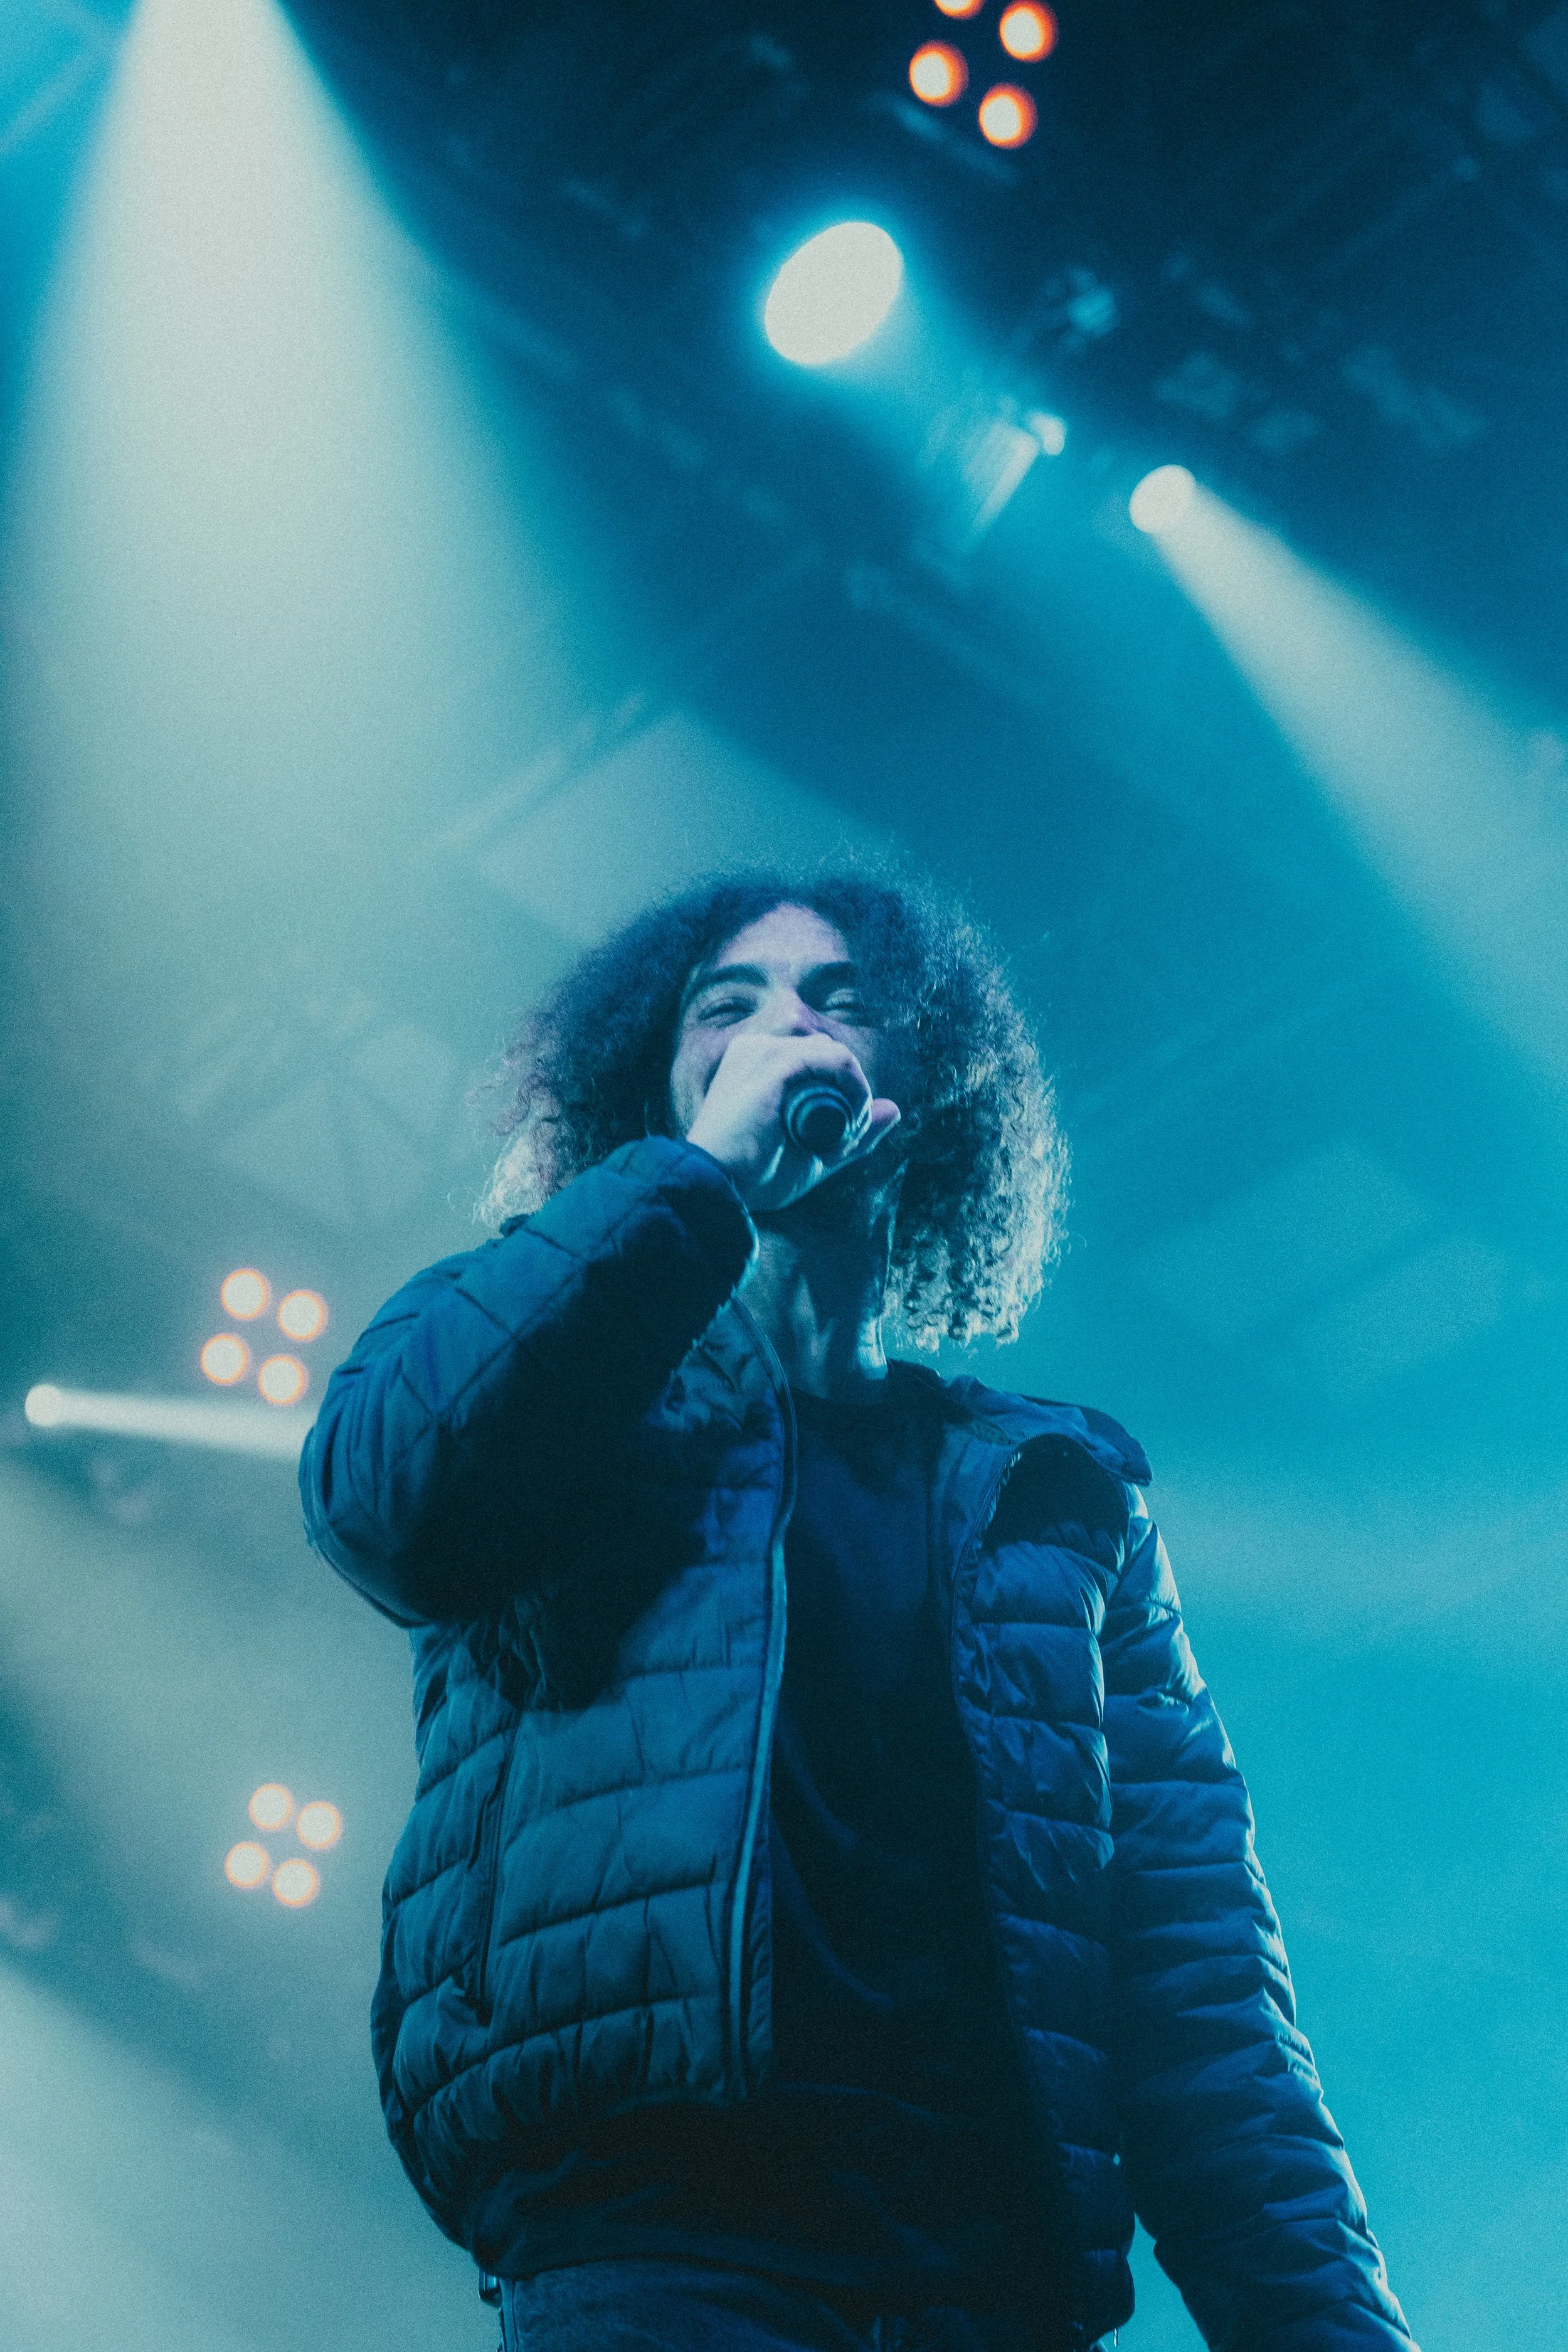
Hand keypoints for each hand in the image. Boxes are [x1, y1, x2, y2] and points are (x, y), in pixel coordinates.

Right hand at [685, 1031, 900, 1211]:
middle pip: (830, 1054)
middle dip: (851, 1093)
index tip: (844, 1137)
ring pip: (836, 1055)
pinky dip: (853, 1089)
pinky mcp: (774, 1063)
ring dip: (855, 1094)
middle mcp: (757, 1049)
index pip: (818, 1059)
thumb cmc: (754, 1175)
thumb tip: (894, 1109)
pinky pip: (835, 1060)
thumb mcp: (813, 1152)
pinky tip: (850, 1120)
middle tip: (847, 1138)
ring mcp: (764, 1052)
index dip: (843, 1092)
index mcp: (756, 1063)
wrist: (719, 1187)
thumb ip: (853, 1132)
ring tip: (845, 1136)